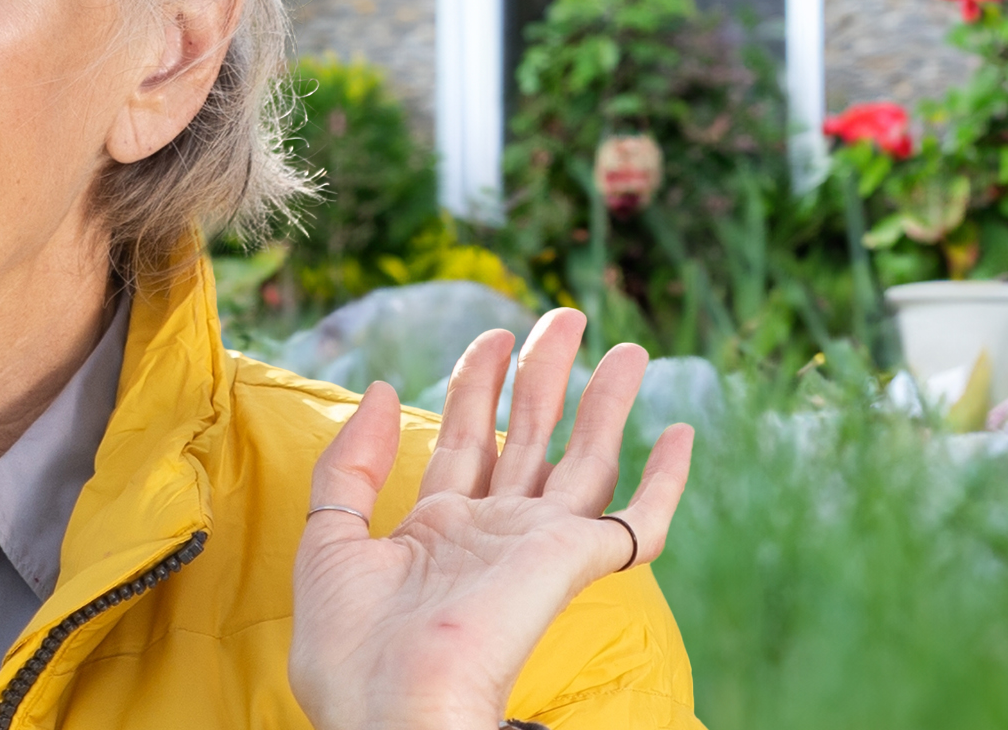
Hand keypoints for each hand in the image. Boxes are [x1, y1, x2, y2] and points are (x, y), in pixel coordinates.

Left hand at [287, 309, 693, 729]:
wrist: (389, 711)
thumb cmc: (351, 648)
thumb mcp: (328, 539)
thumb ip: (350, 464)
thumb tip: (381, 387)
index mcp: (437, 533)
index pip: (466, 443)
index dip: (478, 387)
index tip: (491, 336)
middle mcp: (493, 535)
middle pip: (529, 439)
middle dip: (545, 376)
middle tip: (565, 317)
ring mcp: (536, 548)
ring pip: (585, 461)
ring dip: (608, 404)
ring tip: (630, 348)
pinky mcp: (571, 564)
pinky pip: (636, 523)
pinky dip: (665, 481)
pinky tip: (679, 432)